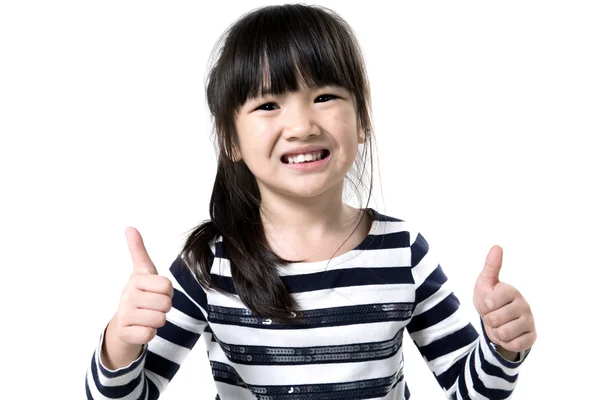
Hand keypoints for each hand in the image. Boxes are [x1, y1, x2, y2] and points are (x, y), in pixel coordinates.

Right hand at [113, 227, 172, 344]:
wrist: (123, 322)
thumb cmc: (139, 294)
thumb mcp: (141, 271)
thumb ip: (138, 250)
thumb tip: (130, 227)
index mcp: (136, 280)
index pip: (167, 286)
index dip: (167, 292)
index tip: (157, 292)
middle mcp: (127, 296)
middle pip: (166, 304)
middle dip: (164, 307)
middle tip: (152, 306)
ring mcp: (124, 315)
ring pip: (160, 319)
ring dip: (158, 321)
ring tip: (147, 316)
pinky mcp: (125, 333)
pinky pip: (150, 334)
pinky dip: (149, 333)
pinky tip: (141, 328)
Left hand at [473, 245, 535, 358]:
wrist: (497, 323)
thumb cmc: (490, 300)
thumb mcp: (485, 283)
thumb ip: (491, 266)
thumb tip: (497, 246)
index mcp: (511, 291)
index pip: (489, 302)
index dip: (483, 306)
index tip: (488, 302)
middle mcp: (524, 304)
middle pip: (494, 319)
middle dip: (488, 320)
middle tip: (493, 315)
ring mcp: (529, 321)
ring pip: (503, 333)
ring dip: (496, 332)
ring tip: (500, 324)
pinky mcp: (532, 337)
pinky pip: (513, 344)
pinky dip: (505, 342)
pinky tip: (509, 334)